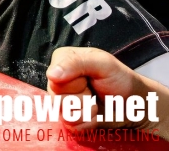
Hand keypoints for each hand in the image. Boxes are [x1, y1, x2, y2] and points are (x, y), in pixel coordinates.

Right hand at [47, 47, 163, 133]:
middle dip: (81, 98)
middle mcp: (58, 80)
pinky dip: (87, 123)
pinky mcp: (69, 118)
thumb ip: (76, 62)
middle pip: (56, 97)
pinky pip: (71, 126)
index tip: (89, 78)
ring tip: (95, 103)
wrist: (135, 105)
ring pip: (63, 113)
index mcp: (62, 61)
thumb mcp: (103, 63)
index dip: (74, 83)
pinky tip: (95, 115)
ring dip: (86, 111)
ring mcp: (62, 100)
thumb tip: (51, 74)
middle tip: (93, 91)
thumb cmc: (121, 79)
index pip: (54, 78)